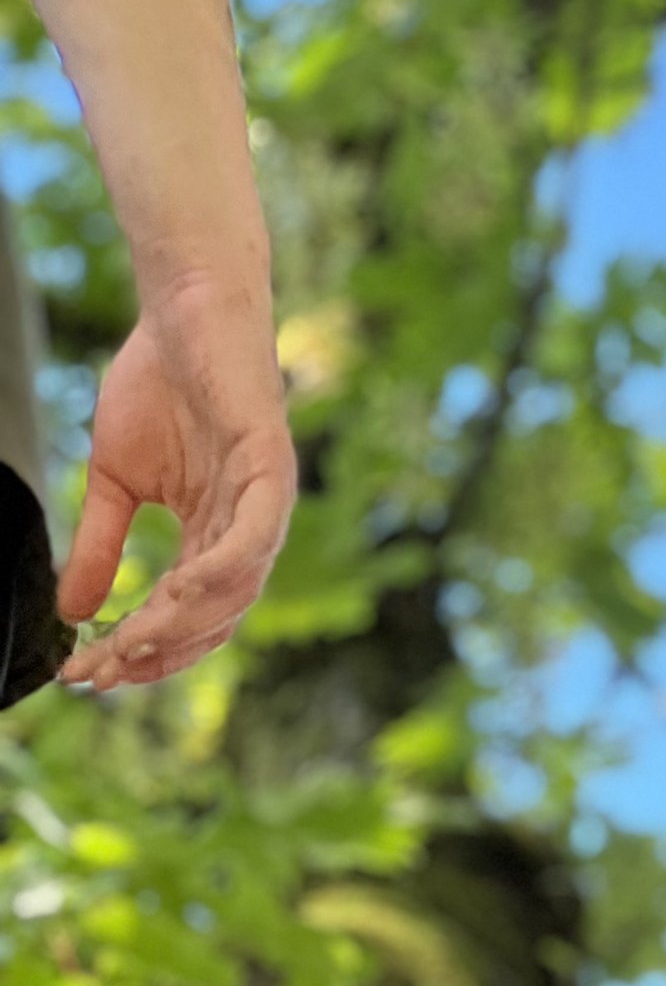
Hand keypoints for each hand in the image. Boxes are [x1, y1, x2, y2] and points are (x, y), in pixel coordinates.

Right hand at [57, 277, 295, 689]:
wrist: (181, 312)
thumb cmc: (156, 389)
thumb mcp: (115, 482)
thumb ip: (100, 546)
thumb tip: (72, 614)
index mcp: (217, 538)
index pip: (186, 616)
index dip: (141, 649)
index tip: (88, 673)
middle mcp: (250, 531)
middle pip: (211, 618)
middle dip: (155, 651)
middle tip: (101, 673)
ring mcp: (266, 501)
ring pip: (234, 589)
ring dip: (181, 623)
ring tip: (130, 646)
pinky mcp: (272, 465)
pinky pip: (254, 535)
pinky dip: (221, 570)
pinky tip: (178, 592)